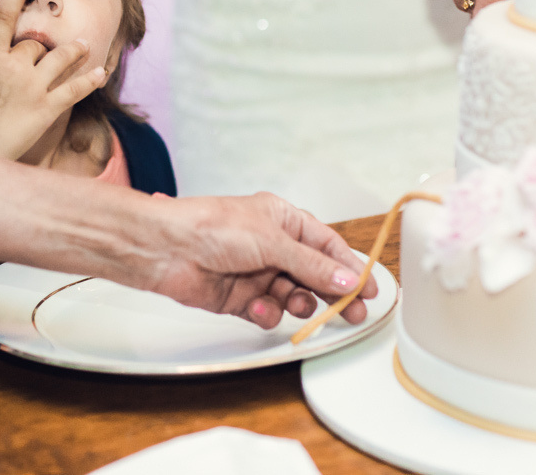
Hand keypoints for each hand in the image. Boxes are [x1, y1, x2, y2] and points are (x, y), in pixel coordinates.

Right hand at [0, 0, 106, 159]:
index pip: (4, 17)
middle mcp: (14, 67)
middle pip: (35, 44)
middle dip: (40, 47)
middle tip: (43, 53)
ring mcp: (32, 87)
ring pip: (60, 59)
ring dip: (75, 51)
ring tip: (84, 45)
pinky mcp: (46, 109)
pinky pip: (73, 90)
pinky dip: (89, 81)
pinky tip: (101, 73)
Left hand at [142, 192, 378, 328]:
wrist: (166, 249)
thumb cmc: (210, 226)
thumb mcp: (270, 241)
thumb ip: (311, 264)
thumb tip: (346, 279)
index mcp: (282, 220)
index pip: (326, 245)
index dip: (349, 266)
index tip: (369, 288)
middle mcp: (271, 246)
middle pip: (314, 274)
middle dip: (332, 293)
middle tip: (352, 313)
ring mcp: (256, 273)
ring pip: (293, 296)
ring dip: (298, 304)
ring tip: (296, 304)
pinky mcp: (239, 298)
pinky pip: (267, 312)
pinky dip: (266, 314)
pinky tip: (258, 308)